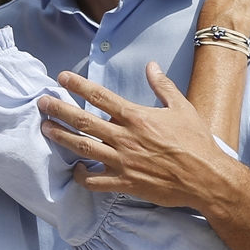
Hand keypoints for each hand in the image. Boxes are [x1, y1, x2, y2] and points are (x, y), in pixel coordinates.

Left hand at [37, 62, 232, 208]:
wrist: (207, 178)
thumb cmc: (196, 142)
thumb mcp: (182, 107)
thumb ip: (162, 86)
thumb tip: (151, 66)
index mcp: (136, 117)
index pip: (100, 97)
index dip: (78, 85)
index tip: (62, 77)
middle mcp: (125, 138)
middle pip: (83, 121)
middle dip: (59, 110)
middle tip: (42, 103)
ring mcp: (123, 162)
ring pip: (83, 148)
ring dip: (62, 137)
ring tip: (45, 129)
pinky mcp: (125, 183)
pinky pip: (95, 182)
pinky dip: (82, 177)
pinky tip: (75, 169)